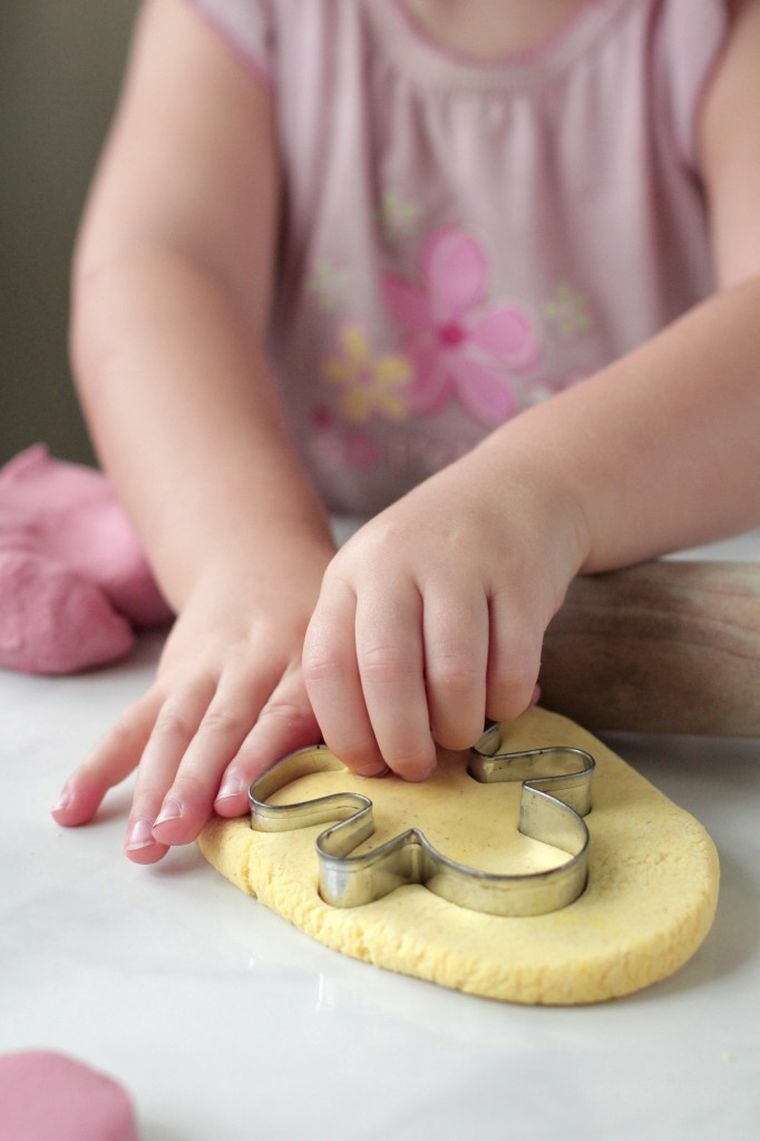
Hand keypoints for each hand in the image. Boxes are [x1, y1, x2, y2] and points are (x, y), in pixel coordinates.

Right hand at [52, 534, 333, 862]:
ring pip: (173, 727)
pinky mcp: (171, 677)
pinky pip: (133, 721)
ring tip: (142, 841)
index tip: (230, 802)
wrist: (260, 560)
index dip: (255, 756)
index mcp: (309, 660)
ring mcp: (206, 669)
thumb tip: (383, 781)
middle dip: (193, 781)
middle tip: (175, 832)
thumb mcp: (348, 651)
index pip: (281, 710)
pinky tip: (74, 807)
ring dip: (153, 785)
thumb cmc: (319, 630)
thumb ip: (354, 707)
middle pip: (220, 723)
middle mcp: (255, 662)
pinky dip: (101, 764)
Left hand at [303, 454, 585, 779]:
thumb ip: (361, 655)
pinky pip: (512, 666)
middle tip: (418, 769)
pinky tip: (502, 702)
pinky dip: (506, 703)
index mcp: (349, 575)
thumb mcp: (379, 590)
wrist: (517, 492)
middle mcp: (396, 564)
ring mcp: (461, 565)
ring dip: (458, 727)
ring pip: (453, 675)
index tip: (368, 766)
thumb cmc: (436, 565)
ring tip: (461, 735)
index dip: (345, 730)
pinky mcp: (521, 577)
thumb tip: (364, 758)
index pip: (327, 665)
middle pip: (386, 672)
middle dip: (402, 741)